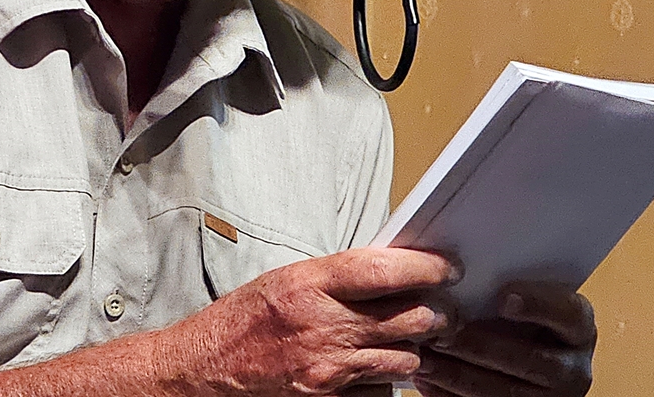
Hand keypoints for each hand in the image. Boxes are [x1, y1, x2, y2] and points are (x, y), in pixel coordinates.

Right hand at [158, 247, 460, 396]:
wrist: (207, 370)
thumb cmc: (244, 320)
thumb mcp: (287, 279)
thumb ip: (337, 277)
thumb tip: (389, 271)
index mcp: (310, 284)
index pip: (385, 271)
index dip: (426, 268)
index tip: (446, 268)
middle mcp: (324, 325)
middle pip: (410, 317)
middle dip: (437, 312)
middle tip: (444, 306)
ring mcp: (330, 368)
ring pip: (405, 357)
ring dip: (417, 346)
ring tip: (415, 334)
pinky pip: (382, 387)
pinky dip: (389, 376)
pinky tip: (380, 364)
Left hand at [413, 283, 594, 396]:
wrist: (526, 370)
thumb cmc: (514, 320)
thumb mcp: (521, 300)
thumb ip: (502, 285)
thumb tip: (452, 264)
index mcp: (578, 329)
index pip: (569, 314)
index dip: (539, 305)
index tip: (505, 297)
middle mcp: (573, 369)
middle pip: (528, 359)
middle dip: (478, 345)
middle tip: (441, 330)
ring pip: (503, 391)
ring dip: (456, 373)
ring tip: (424, 354)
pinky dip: (449, 393)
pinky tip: (426, 377)